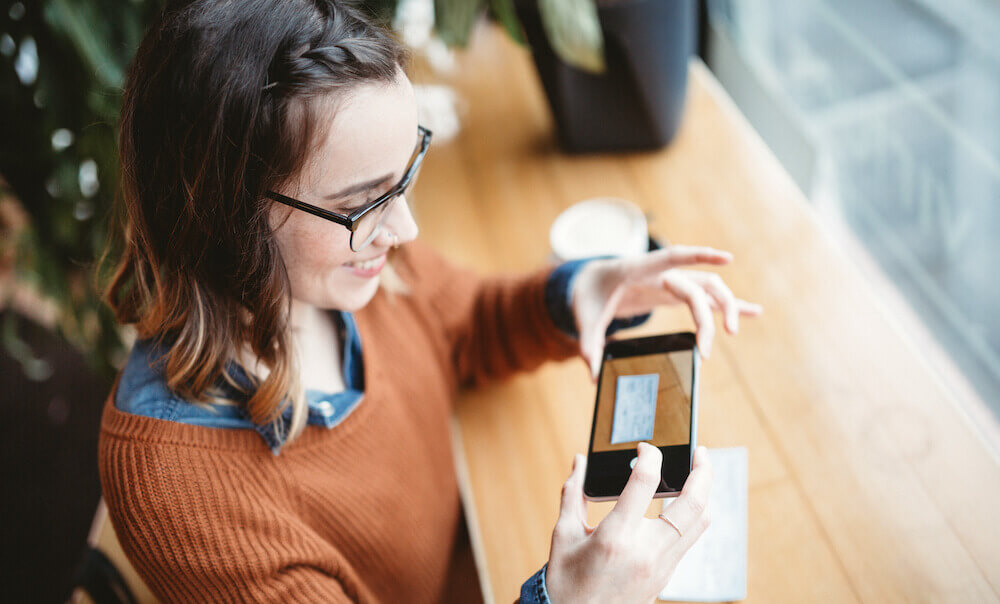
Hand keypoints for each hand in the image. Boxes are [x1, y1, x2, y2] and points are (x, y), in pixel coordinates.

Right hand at [545, 444, 713, 603]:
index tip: (644, 447)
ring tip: (698, 476)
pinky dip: (691, 518)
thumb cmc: (566, 579)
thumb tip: (580, 461)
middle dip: (702, 471)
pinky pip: (689, 541)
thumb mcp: (564, 533)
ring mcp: (661, 567)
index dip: (649, 455)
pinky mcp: (665, 578)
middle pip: (692, 504)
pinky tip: (681, 506)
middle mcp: (646, 551)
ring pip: (700, 524)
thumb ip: (574, 492)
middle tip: (700, 452)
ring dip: (704, 495)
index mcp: (616, 536)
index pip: (645, 482)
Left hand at [570, 245, 762, 378]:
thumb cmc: (590, 294)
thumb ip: (588, 344)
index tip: (727, 257)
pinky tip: (754, 311)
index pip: (673, 258)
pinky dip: (730, 304)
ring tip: (733, 332)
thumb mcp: (583, 317)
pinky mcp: (677, 293)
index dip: (699, 256)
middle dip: (707, 315)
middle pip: (697, 285)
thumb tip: (592, 375)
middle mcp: (662, 273)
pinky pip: (708, 298)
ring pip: (709, 288)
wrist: (592, 281)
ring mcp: (673, 281)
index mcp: (639, 269)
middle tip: (706, 350)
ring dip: (726, 307)